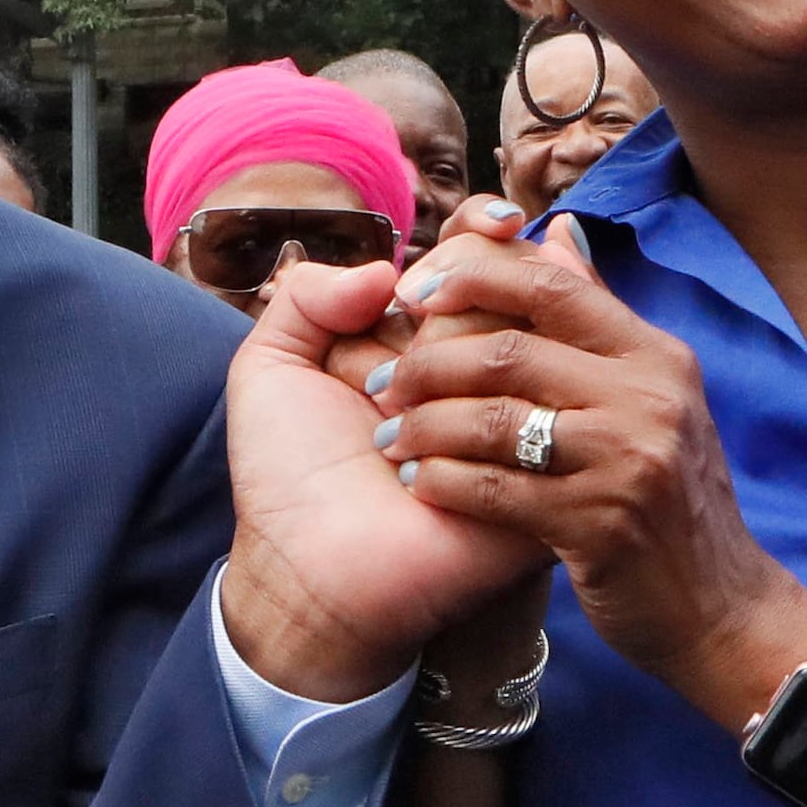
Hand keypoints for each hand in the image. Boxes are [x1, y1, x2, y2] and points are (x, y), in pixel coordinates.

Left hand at [216, 244, 548, 703]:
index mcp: (431, 338)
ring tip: (383, 444)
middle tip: (377, 385)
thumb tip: (385, 268)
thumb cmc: (285, 473)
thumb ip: (309, 292)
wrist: (301, 571)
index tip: (459, 245)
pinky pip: (516, 433)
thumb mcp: (271, 365)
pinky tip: (410, 485)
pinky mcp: (536, 490)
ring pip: (513, 357)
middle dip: (429, 327)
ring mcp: (513, 430)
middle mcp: (479, 375)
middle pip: (503, 296)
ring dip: (429, 391)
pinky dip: (446, 449)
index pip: (485, 258)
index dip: (481, 235)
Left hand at [369, 220, 806, 724]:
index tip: (411, 291)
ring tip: (387, 435)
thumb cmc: (669, 498)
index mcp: (654, 355)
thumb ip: (596, 315)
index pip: (551, 286)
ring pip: (494, 418)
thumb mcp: (652, 396)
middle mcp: (647, 398)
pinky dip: (445, 482)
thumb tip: (553, 231)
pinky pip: (497, 489)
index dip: (471, 277)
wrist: (720, 609)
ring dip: (425, 425)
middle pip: (510, 350)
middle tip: (380, 379)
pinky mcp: (601, 526)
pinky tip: (418, 484)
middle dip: (428, 361)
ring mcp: (628, 461)